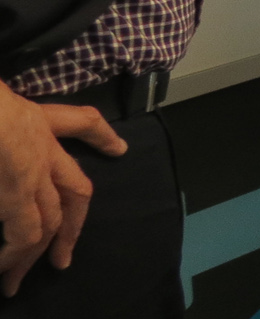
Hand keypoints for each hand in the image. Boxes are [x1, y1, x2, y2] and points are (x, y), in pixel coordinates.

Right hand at [0, 86, 126, 295]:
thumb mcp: (0, 107)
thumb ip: (8, 132)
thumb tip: (5, 158)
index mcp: (38, 120)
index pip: (83, 122)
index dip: (102, 137)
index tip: (119, 148)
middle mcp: (44, 147)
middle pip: (76, 189)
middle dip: (72, 226)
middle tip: (63, 259)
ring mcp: (34, 172)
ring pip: (51, 219)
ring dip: (38, 252)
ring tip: (15, 281)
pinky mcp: (17, 193)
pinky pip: (24, 233)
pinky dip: (14, 255)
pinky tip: (3, 268)